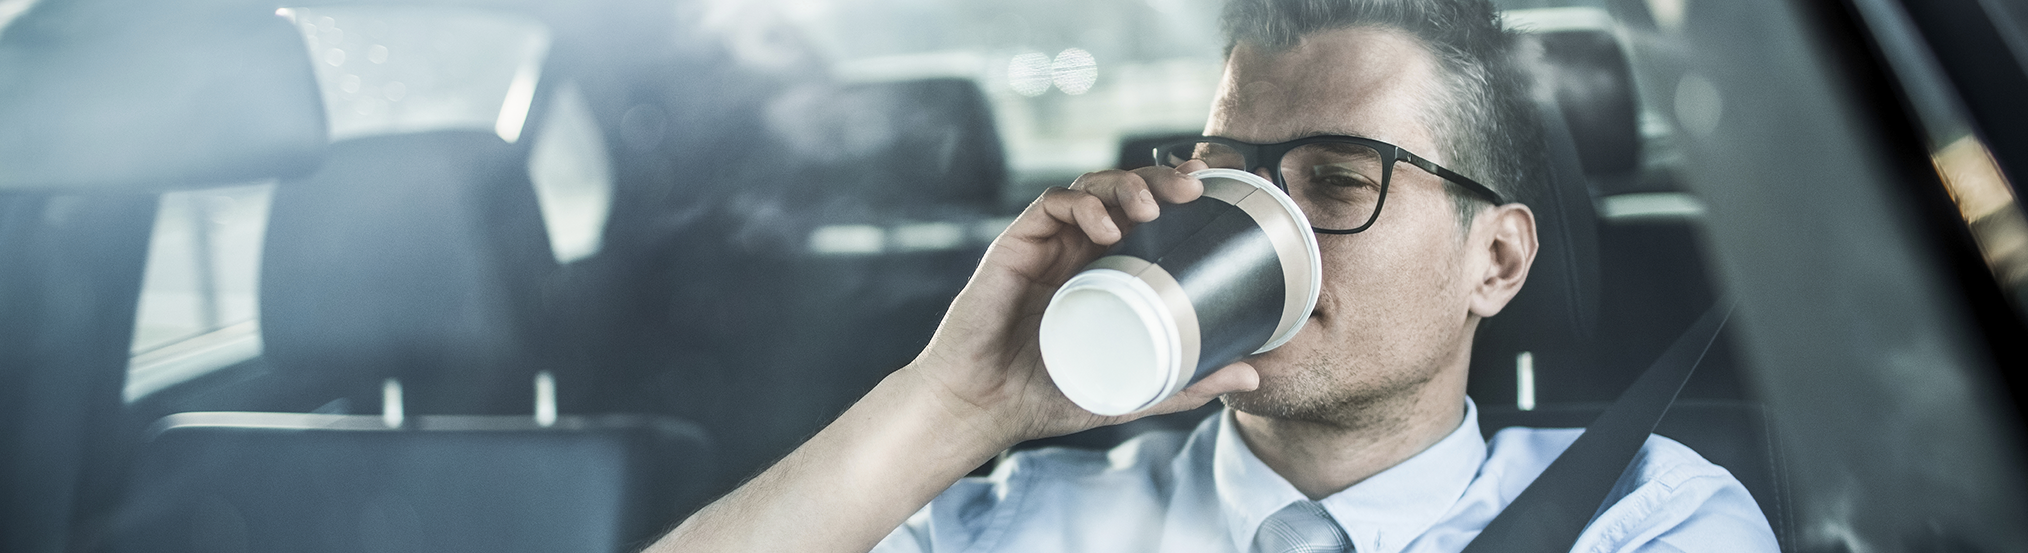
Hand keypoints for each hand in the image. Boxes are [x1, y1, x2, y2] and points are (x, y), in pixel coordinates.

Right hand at [903, 159, 1260, 448]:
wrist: (982, 405)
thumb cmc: (1049, 396)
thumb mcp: (1134, 391)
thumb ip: (1188, 383)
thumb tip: (1254, 376)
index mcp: (1107, 271)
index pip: (1148, 215)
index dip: (1181, 194)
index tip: (1217, 192)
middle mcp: (1079, 250)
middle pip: (1125, 191)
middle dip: (1162, 178)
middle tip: (1195, 188)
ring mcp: (1048, 244)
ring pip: (1092, 187)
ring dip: (1126, 185)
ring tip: (1152, 206)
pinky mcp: (1016, 244)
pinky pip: (1052, 204)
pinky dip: (1082, 205)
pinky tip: (1105, 227)